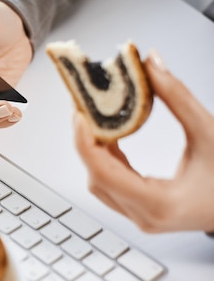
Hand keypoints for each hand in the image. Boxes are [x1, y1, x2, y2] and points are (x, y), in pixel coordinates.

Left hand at [74, 50, 213, 232]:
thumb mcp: (209, 132)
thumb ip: (177, 97)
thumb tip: (151, 62)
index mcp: (160, 204)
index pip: (102, 173)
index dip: (84, 141)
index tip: (79, 113)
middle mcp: (146, 217)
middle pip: (96, 177)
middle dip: (86, 140)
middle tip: (85, 107)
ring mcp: (143, 218)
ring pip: (100, 183)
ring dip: (95, 150)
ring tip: (96, 117)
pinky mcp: (144, 211)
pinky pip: (113, 184)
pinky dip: (107, 159)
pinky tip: (112, 134)